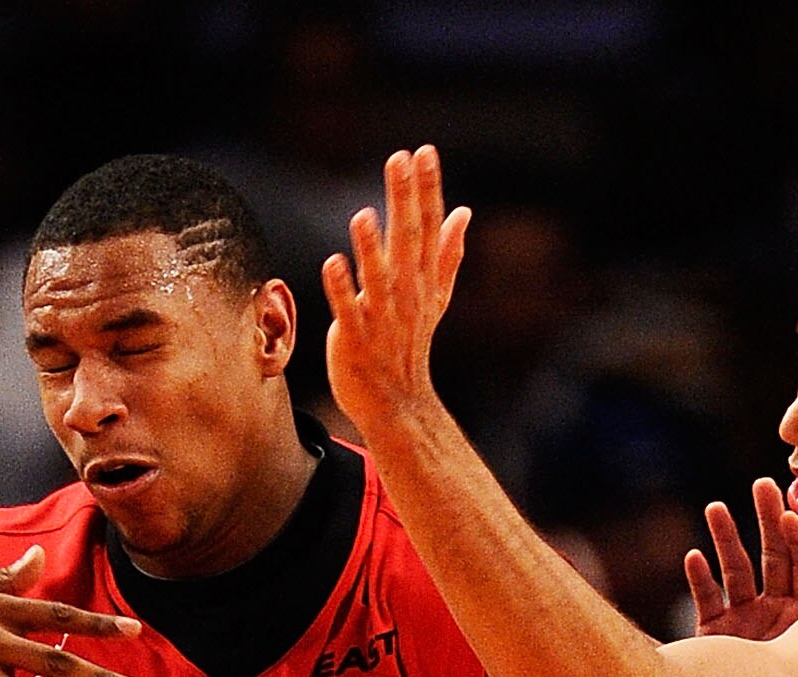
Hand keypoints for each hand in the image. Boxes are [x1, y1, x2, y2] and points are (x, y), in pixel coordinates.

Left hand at [323, 146, 469, 438]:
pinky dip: (342, 290)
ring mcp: (382, 318)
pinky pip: (349, 312)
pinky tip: (332, 263)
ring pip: (378, 278)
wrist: (398, 403)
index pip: (429, 229)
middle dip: (403, 202)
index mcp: (423, 281)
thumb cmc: (410, 344)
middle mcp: (406, 295)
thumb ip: (447, 252)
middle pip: (407, 243)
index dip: (427, 191)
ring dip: (371, 247)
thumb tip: (464, 212)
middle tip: (398, 160)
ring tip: (363, 213)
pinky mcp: (356, 340)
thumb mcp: (435, 297)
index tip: (424, 152)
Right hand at [685, 481, 797, 641]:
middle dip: (767, 519)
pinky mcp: (713, 632)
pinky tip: (694, 557)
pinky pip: (707, 598)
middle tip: (762, 484)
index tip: (788, 515)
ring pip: (736, 570)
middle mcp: (774, 612)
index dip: (797, 539)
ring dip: (726, 538)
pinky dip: (700, 578)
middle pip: (773, 557)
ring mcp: (743, 620)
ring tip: (715, 507)